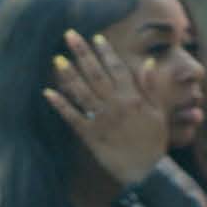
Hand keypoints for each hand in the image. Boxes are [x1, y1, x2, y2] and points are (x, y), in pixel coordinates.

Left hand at [43, 27, 180, 188]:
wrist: (146, 171)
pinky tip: (48, 93)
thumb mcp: (158, 111)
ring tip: (57, 59)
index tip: (95, 37)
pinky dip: (60, 105)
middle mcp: (115, 104)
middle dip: (82, 53)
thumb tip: (148, 63)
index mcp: (132, 97)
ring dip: (68, 75)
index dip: (106, 52)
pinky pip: (72, 117)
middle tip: (69, 35)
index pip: (117, 68)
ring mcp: (101, 119)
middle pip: (95, 74)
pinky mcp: (90, 135)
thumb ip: (150, 86)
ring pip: (82, 92)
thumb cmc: (153, 141)